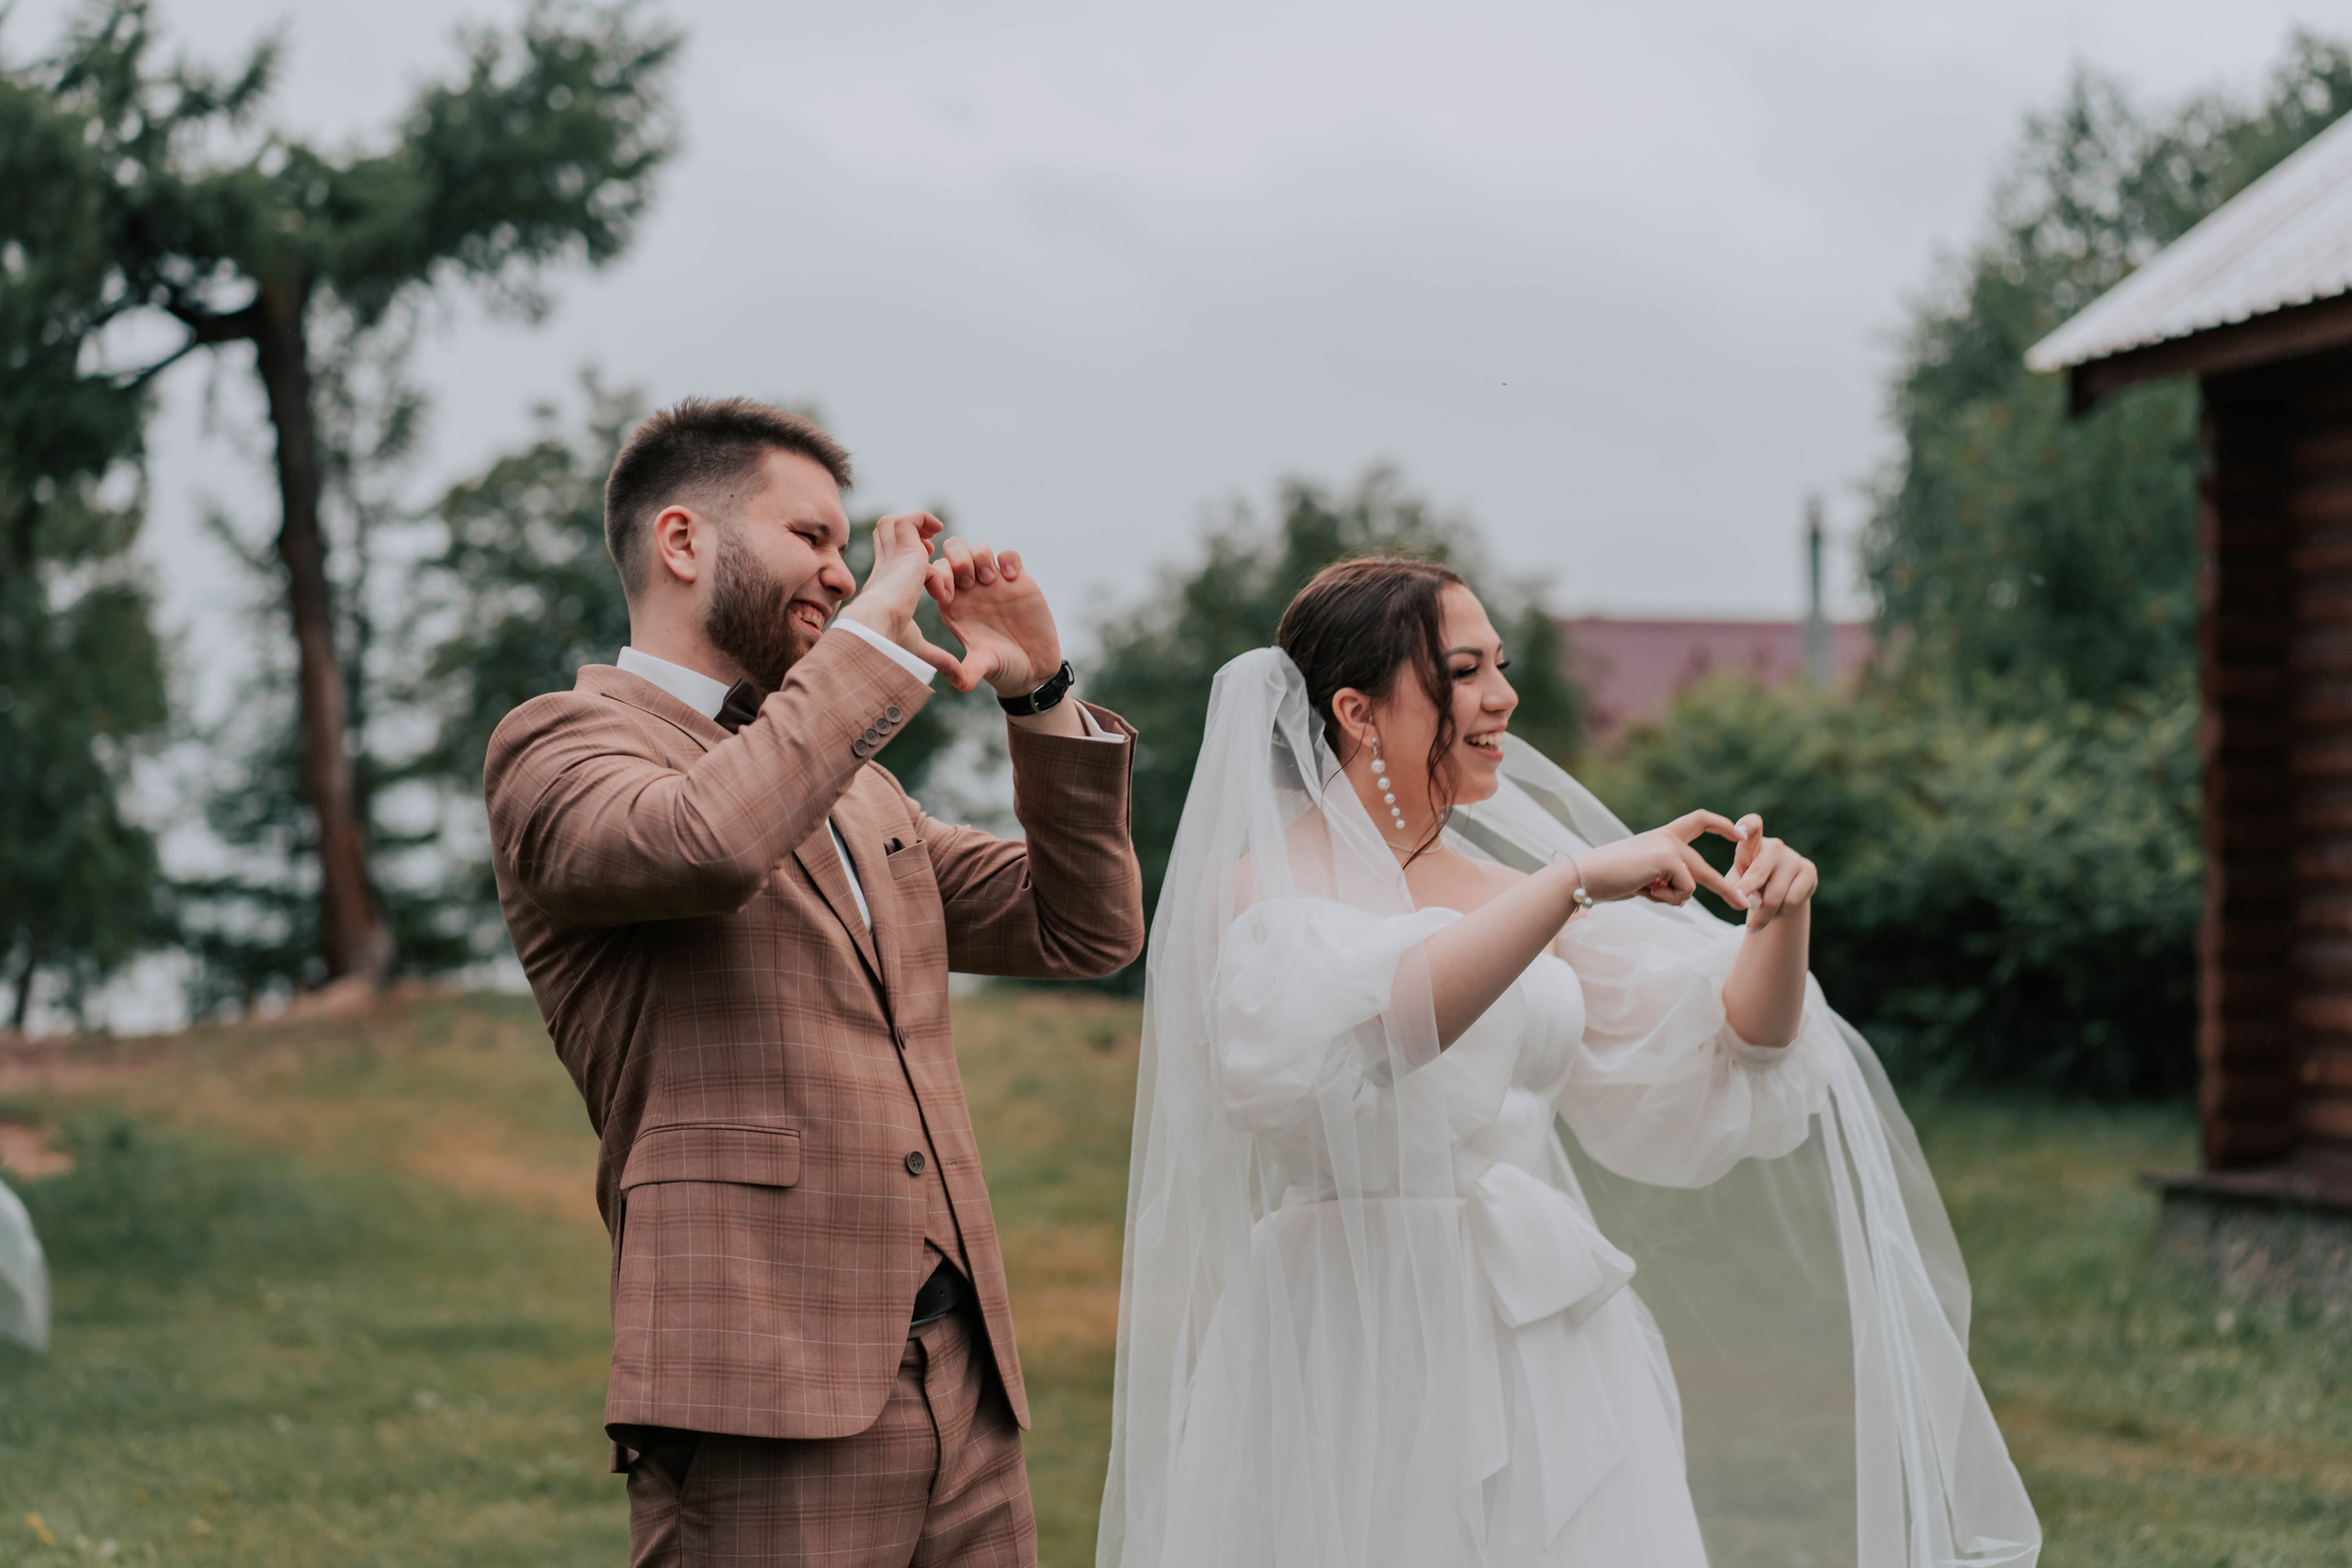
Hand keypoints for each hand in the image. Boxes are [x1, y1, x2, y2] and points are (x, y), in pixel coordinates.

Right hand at [838, 513, 965, 679]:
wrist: (874, 633)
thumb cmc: (887, 644)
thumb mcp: (918, 647)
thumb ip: (939, 658)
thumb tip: (959, 679)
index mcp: (884, 586)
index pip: (888, 559)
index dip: (905, 554)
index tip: (925, 562)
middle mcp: (885, 568)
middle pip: (885, 535)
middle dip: (907, 534)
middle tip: (928, 547)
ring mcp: (892, 558)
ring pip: (892, 523)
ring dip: (914, 524)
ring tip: (933, 536)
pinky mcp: (903, 550)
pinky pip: (910, 522)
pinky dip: (923, 522)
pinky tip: (936, 534)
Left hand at [923, 536, 1063, 696]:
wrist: (1034, 668)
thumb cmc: (1004, 667)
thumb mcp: (984, 665)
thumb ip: (971, 670)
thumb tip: (960, 684)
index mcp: (952, 605)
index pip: (933, 573)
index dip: (935, 576)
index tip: (947, 595)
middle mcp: (970, 591)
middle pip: (952, 552)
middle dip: (957, 559)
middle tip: (970, 581)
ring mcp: (994, 583)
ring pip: (978, 548)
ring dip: (981, 557)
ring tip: (990, 580)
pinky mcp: (1018, 580)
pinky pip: (1008, 555)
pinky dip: (1008, 559)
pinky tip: (1013, 577)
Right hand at [1566, 811, 1744, 906]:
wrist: (1586, 875)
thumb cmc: (1609, 879)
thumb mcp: (1643, 878)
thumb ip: (1664, 880)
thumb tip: (1685, 896)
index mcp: (1662, 836)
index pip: (1698, 821)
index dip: (1722, 825)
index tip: (1740, 833)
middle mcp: (1669, 837)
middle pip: (1704, 868)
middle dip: (1726, 889)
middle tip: (1743, 905)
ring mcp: (1670, 846)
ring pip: (1694, 883)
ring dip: (1671, 897)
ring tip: (1645, 891)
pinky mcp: (1669, 858)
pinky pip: (1685, 890)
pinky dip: (1666, 898)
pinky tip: (1644, 890)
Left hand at [1725, 814, 1817, 928]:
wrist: (1780, 891)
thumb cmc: (1752, 882)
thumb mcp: (1737, 881)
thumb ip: (1732, 885)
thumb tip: (1738, 896)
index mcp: (1752, 844)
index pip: (1752, 825)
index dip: (1746, 826)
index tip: (1739, 832)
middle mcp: (1774, 845)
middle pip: (1758, 874)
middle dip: (1748, 899)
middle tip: (1745, 921)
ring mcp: (1793, 857)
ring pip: (1775, 895)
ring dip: (1765, 915)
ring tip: (1759, 920)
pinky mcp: (1809, 870)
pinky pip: (1792, 900)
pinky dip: (1782, 913)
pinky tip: (1778, 912)